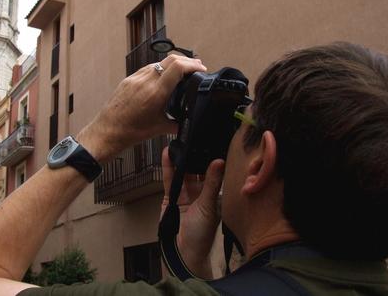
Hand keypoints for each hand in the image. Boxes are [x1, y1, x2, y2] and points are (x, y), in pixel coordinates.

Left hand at [78, 55, 205, 161]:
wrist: (107, 131)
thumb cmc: (130, 132)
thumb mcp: (159, 128)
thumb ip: (177, 123)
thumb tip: (189, 122)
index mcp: (155, 93)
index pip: (177, 67)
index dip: (193, 65)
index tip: (201, 68)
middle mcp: (145, 81)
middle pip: (171, 59)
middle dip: (186, 61)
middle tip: (196, 67)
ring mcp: (135, 78)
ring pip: (159, 62)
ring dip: (173, 64)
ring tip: (181, 72)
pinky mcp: (128, 80)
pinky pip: (148, 68)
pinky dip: (160, 69)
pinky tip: (163, 78)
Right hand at [160, 147, 224, 278]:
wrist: (183, 251)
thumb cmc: (202, 234)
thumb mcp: (209, 206)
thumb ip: (211, 183)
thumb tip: (219, 161)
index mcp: (214, 193)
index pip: (213, 171)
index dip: (211, 157)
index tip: (212, 140)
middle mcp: (200, 191)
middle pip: (197, 168)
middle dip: (195, 154)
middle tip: (194, 136)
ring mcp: (184, 193)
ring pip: (183, 171)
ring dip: (181, 158)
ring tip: (180, 141)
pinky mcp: (170, 196)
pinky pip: (169, 179)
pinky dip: (168, 167)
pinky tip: (168, 153)